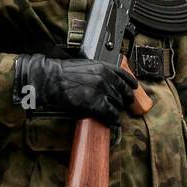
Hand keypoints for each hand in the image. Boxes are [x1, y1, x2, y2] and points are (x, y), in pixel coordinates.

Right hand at [14, 54, 137, 125]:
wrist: (52, 80)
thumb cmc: (63, 72)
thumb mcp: (85, 65)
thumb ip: (98, 71)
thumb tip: (105, 79)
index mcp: (103, 67)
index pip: (124, 75)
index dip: (130, 83)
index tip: (133, 87)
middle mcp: (106, 78)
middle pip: (123, 91)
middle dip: (125, 99)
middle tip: (125, 103)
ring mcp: (102, 91)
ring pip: (118, 104)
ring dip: (116, 109)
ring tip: (113, 112)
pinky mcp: (97, 104)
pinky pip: (111, 114)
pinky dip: (113, 119)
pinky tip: (112, 121)